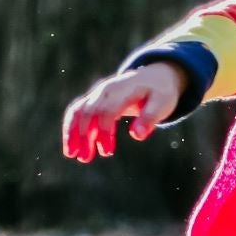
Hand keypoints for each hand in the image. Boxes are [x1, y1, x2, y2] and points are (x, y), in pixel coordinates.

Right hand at [62, 62, 184, 161]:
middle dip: (84, 136)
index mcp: (123, 90)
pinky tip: (74, 146)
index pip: (107, 110)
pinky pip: (77, 111)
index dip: (104, 132)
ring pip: (78, 111)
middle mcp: (105, 90)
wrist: (154, 77)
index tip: (108, 152)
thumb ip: (150, 118)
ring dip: (73, 133)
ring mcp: (97, 94)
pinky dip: (72, 128)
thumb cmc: (160, 93)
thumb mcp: (162, 104)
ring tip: (72, 155)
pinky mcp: (94, 100)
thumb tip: (137, 136)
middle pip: (88, 111)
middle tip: (85, 159)